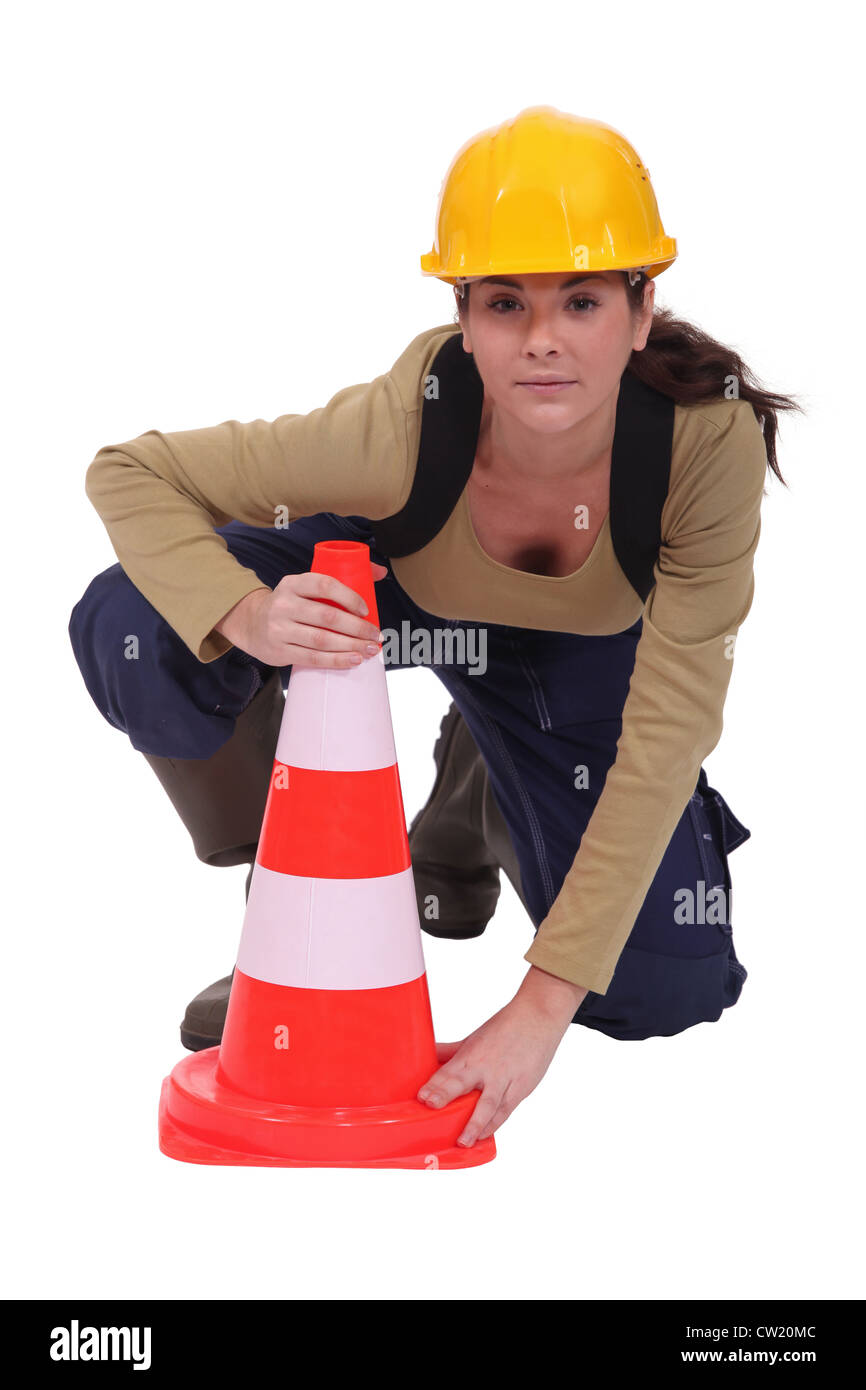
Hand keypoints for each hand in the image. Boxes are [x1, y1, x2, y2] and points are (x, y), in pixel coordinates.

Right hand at [214, 562, 388, 666]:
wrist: (251, 623)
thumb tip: (382, 572)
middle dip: (357, 628)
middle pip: (327, 617)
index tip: (366, 610)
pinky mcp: (279, 651)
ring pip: (322, 640)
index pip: (324, 585)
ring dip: (350, 646)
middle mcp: (284, 604)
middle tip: (375, 634)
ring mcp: (279, 629)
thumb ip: (342, 576)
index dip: (349, 597)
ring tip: (370, 649)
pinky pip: (312, 658)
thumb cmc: (291, 604)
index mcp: (293, 583)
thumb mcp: (305, 586)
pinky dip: (336, 660)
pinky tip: (353, 660)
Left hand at [417, 966, 587, 1146]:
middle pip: (463, 1082)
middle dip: (446, 1094)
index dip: (435, 1084)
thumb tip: (426, 1055)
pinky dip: (493, 1125)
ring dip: (474, 1123)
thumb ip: (451, 1051)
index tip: (422, 1096)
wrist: (538, 1018)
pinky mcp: (520, 1088)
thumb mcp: (474, 1038)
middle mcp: (485, 1067)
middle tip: (432, 1106)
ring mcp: (504, 1079)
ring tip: (463, 1141)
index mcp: (471, 1053)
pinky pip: (505, 1110)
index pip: (448, 1071)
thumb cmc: (504, 1027)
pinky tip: (483, 1136)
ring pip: (487, 1104)